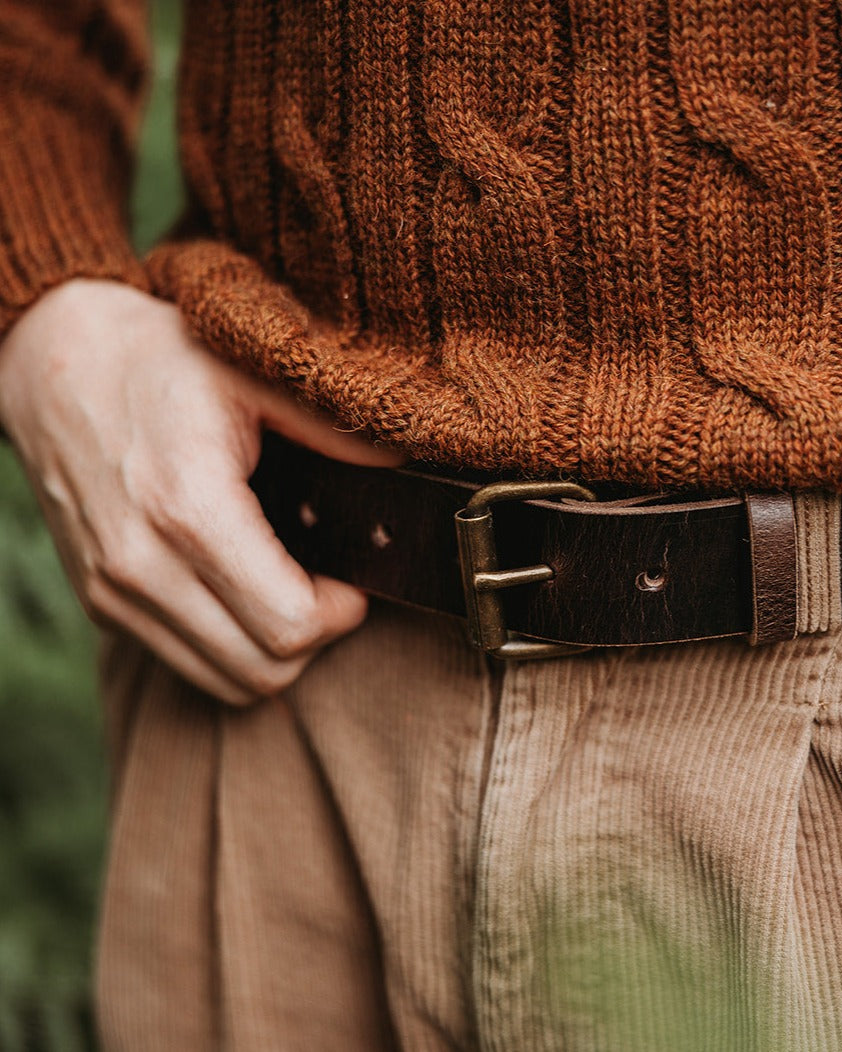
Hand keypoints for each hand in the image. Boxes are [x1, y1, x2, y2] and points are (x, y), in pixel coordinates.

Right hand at [0, 279, 402, 703]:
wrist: (49, 361)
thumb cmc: (154, 359)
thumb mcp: (253, 372)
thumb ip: (334, 426)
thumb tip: (405, 462)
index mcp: (187, 508)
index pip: (288, 625)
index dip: (341, 612)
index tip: (353, 580)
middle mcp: (139, 564)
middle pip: (263, 671)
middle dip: (316, 639)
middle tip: (330, 589)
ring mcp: (112, 592)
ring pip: (226, 682)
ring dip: (274, 652)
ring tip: (290, 592)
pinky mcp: (100, 602)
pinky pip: (187, 663)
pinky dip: (230, 647)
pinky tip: (245, 593)